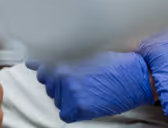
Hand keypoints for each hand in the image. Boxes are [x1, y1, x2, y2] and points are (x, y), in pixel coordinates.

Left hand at [26, 51, 153, 121]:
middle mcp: (62, 75)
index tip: (59, 77)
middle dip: (62, 87)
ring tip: (89, 92)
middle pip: (50, 87)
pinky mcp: (79, 107)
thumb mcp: (83, 54)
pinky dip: (74, 112)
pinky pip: (66, 114)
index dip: (51, 75)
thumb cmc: (113, 64)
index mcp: (62, 59)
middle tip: (82, 84)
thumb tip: (31, 63)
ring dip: (69, 99)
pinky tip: (87, 104)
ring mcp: (70, 92)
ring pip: (58, 101)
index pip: (41, 71)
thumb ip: (56, 59)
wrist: (136, 77)